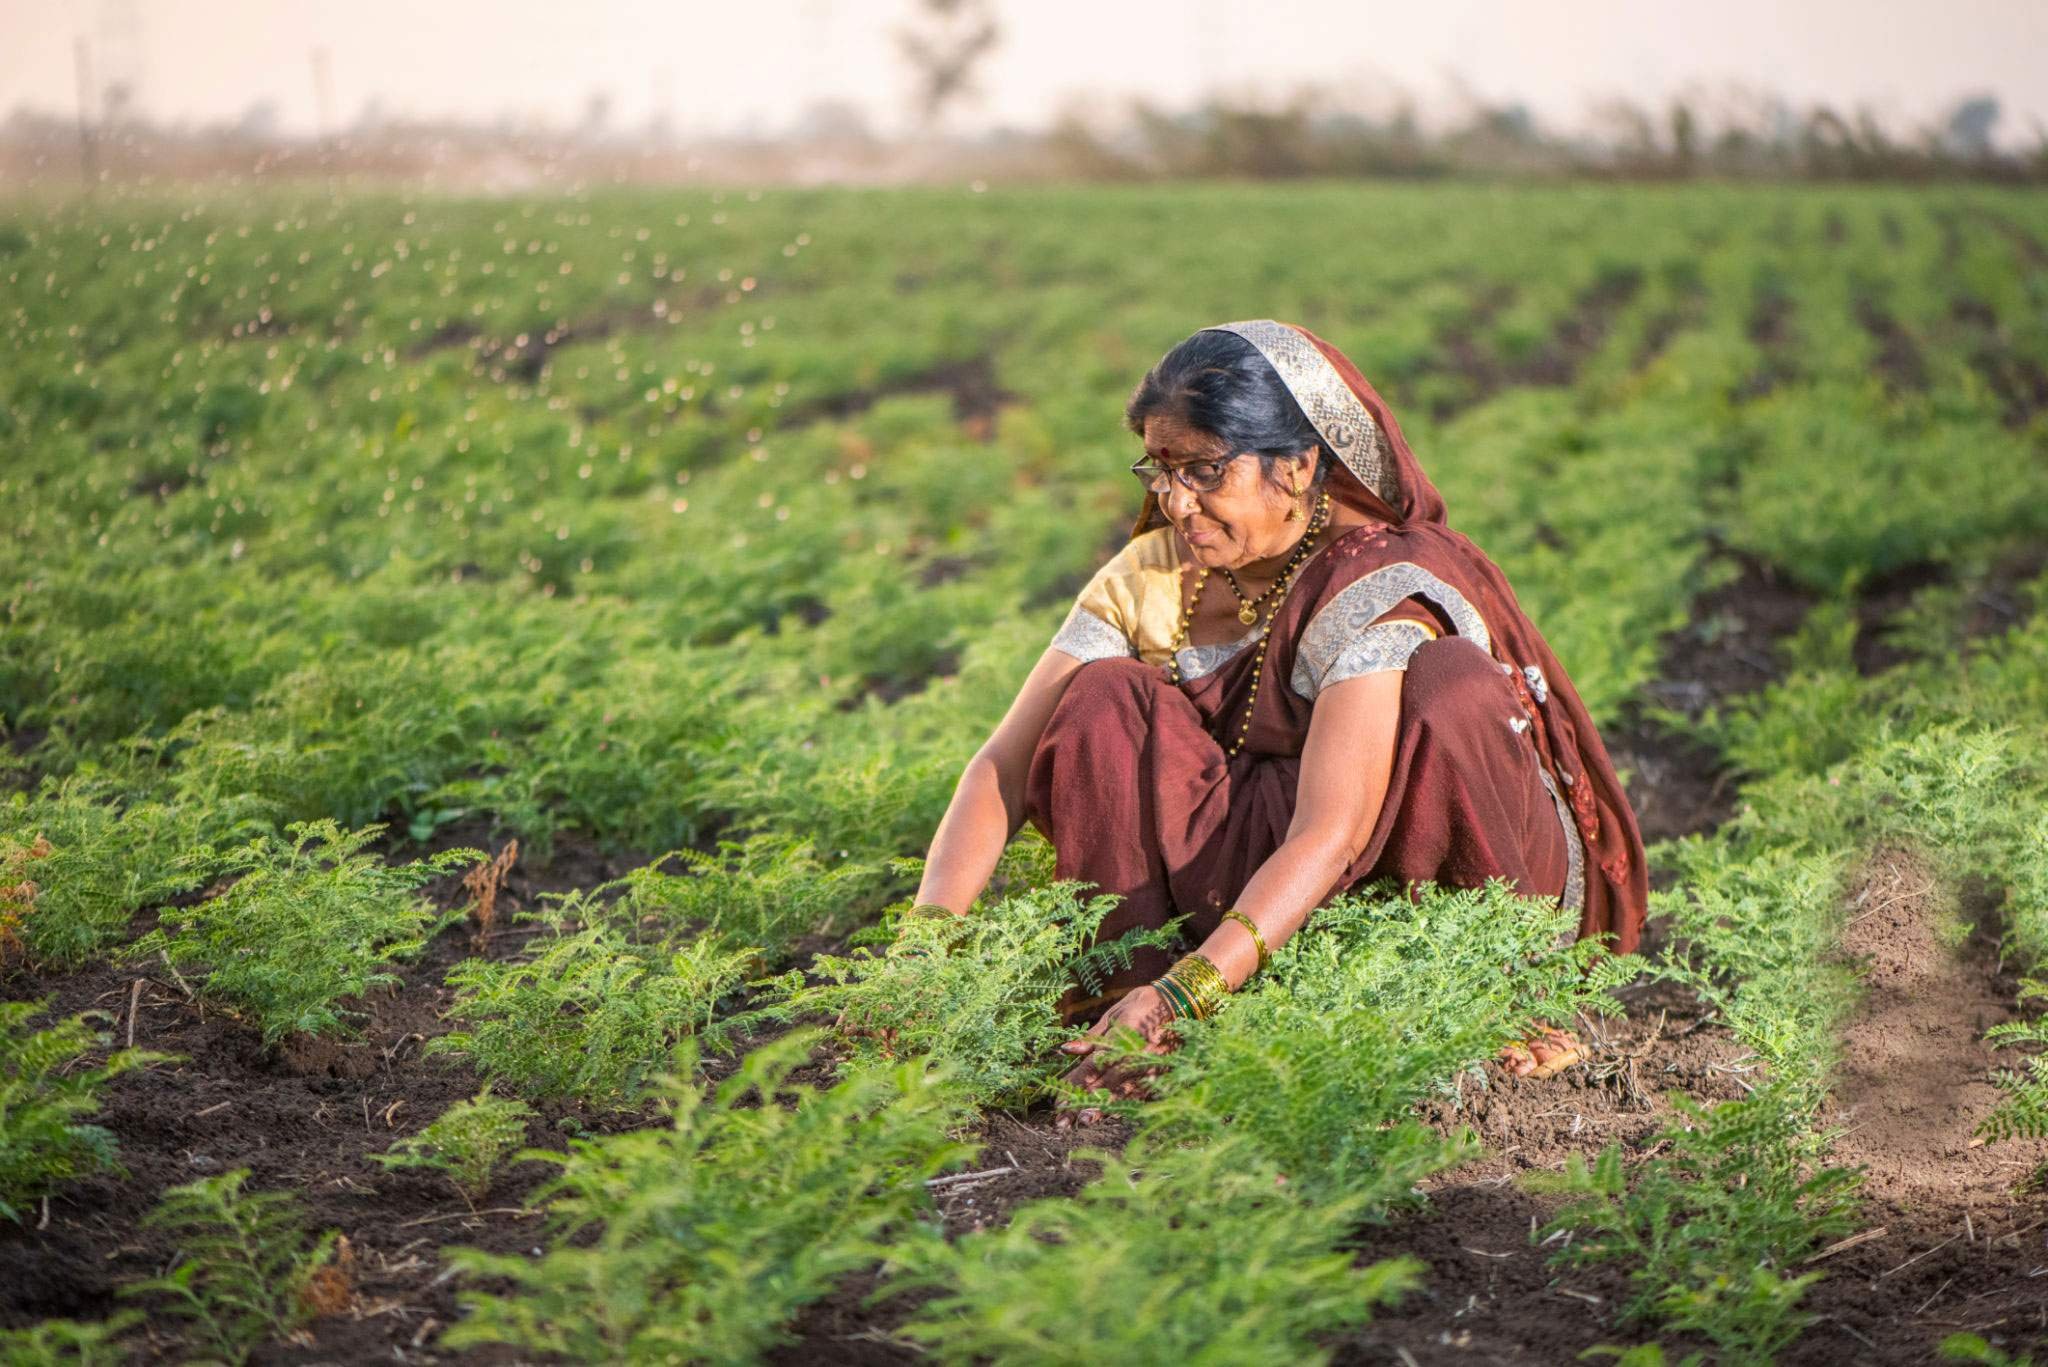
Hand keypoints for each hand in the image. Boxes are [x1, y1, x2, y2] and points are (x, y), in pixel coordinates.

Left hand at [1053, 984, 1179, 1130]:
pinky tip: (1111, 1115)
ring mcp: (1147, 1069)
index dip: (1073, 1086)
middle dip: (1080, 1104)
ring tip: (1085, 1122)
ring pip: (1120, 1094)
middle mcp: (1131, 1058)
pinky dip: (1124, 1105)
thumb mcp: (1113, 1015)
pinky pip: (1138, 1094)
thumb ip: (1091, 1037)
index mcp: (1118, 1040)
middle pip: (1102, 1086)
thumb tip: (1066, 1050)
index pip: (1090, 1068)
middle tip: (1062, 1123)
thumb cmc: (1142, 1005)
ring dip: (1101, 1110)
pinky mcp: (1159, 1074)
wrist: (1180, 1004)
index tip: (1057, 1101)